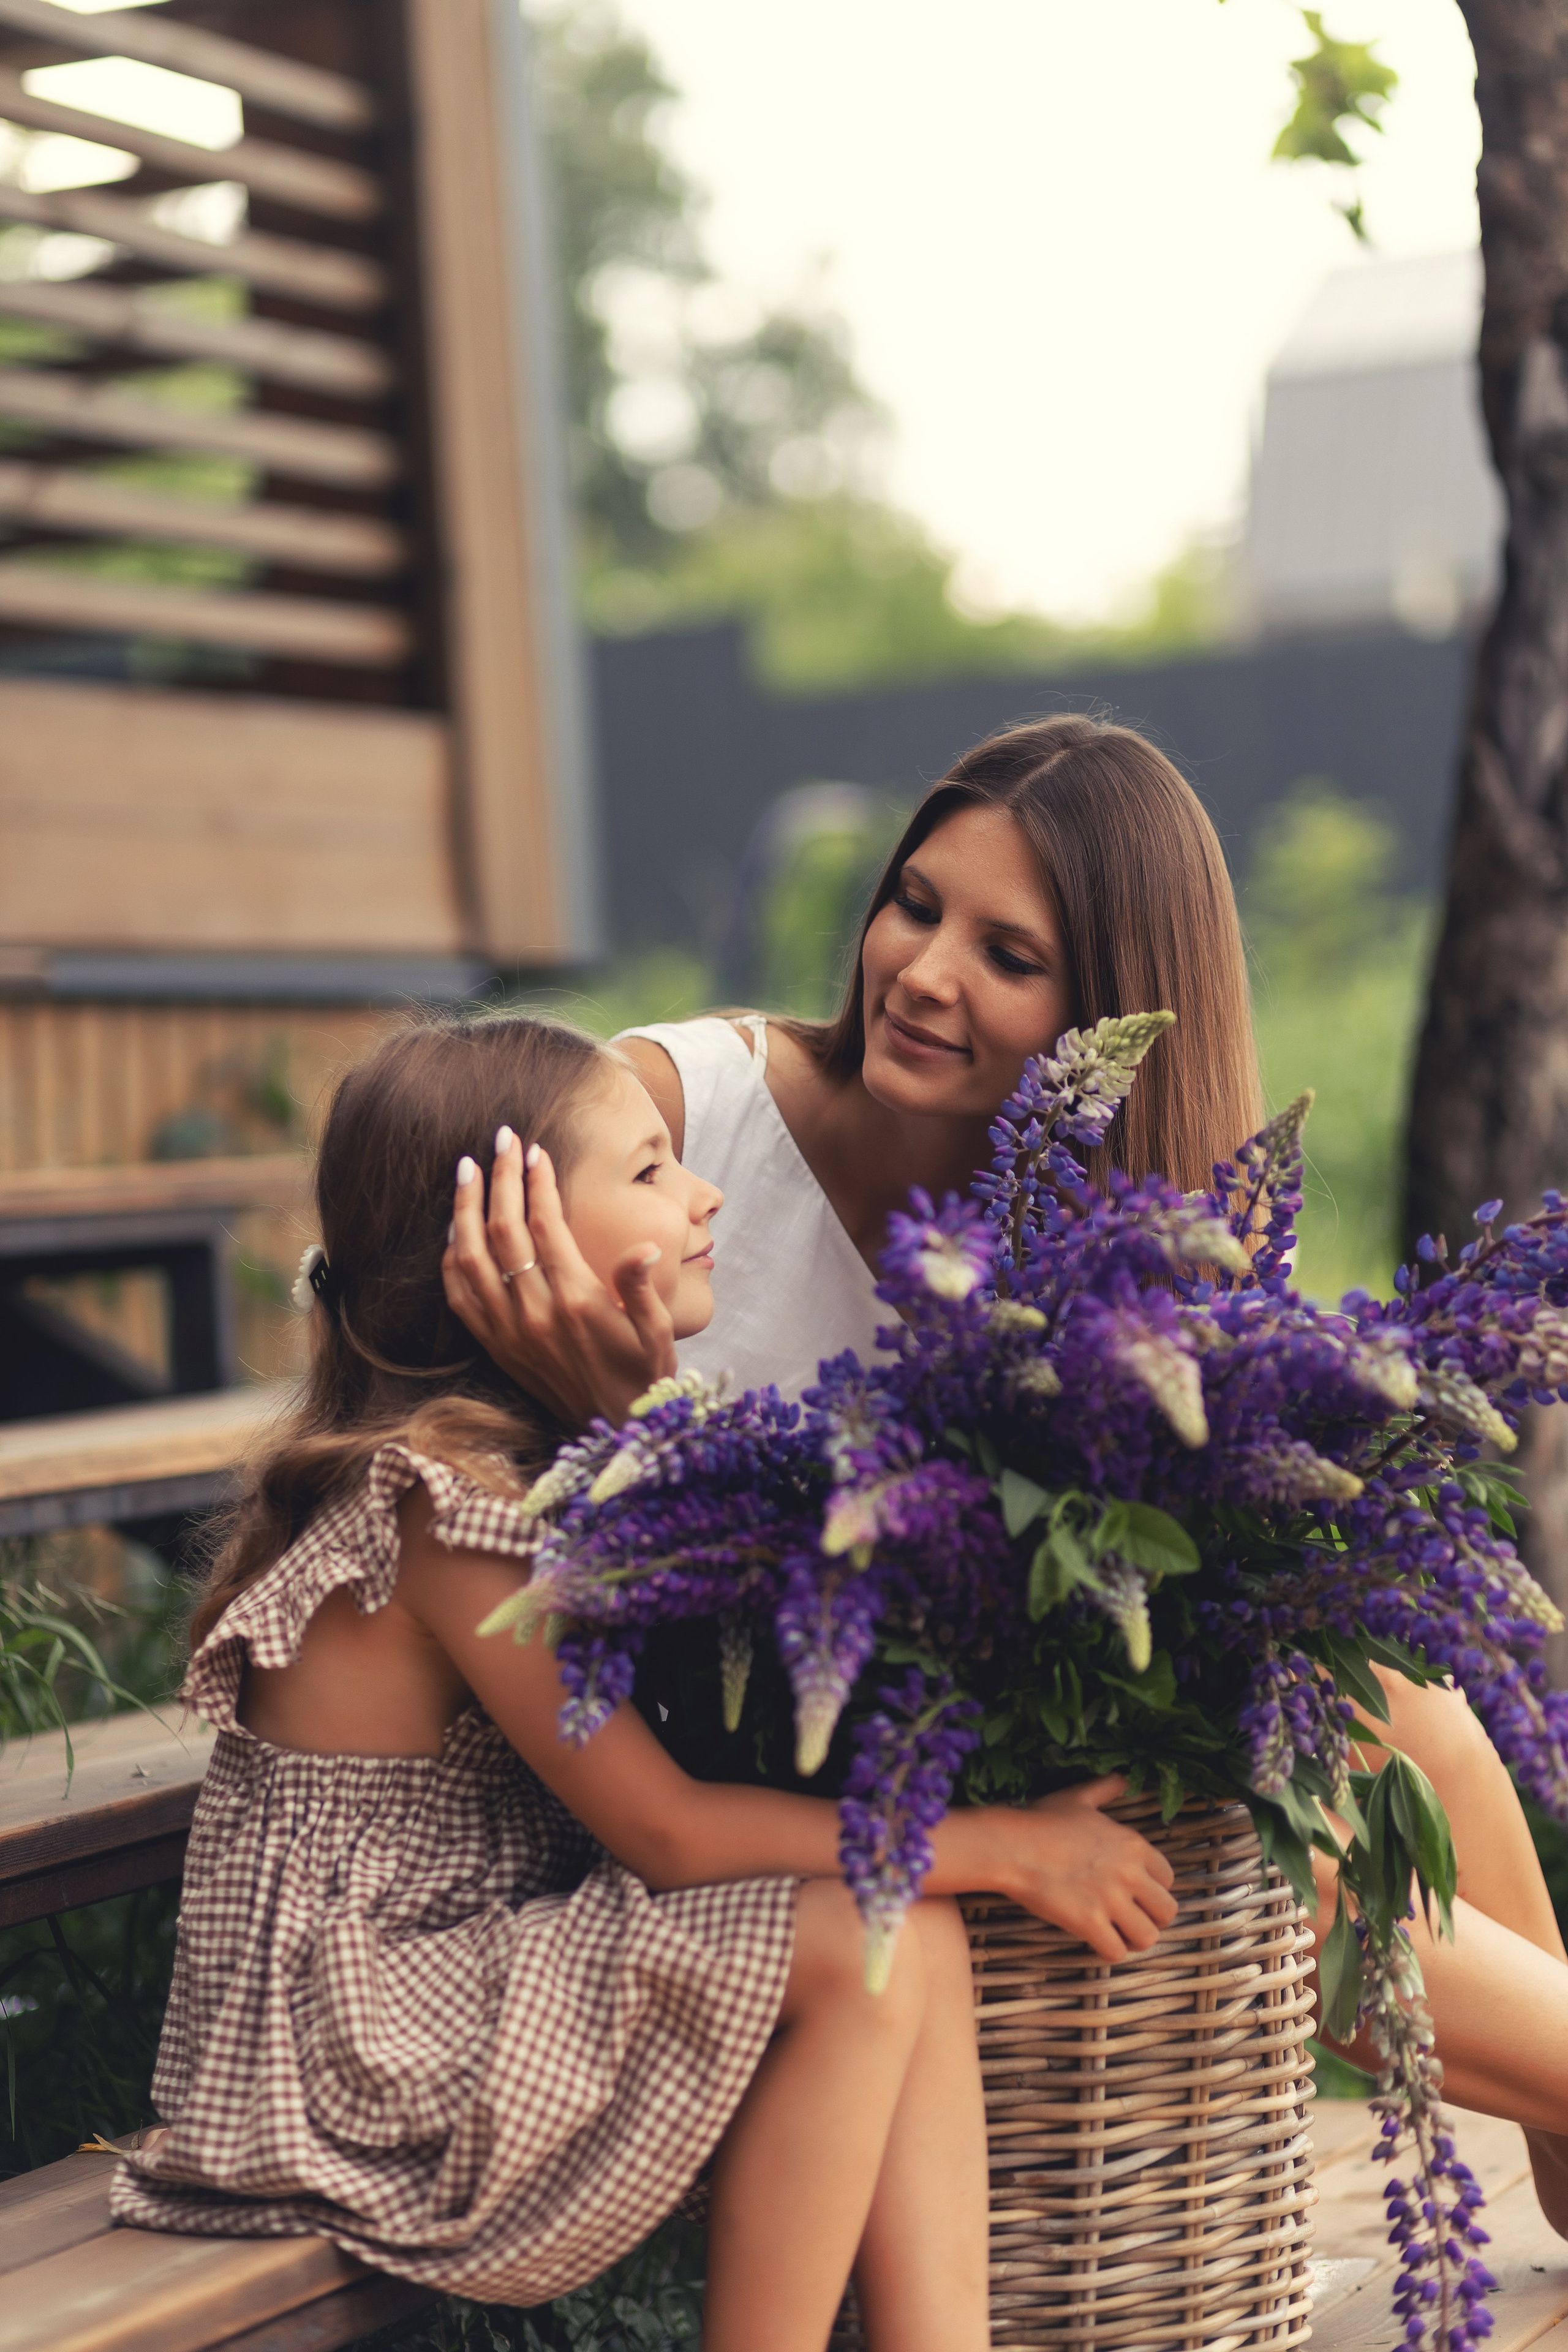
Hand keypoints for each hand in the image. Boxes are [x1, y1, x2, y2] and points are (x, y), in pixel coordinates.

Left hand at [442, 1127, 677, 1427]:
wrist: (615, 1433)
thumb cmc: (643, 1377)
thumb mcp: (658, 1335)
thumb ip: (643, 1288)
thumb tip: (647, 1246)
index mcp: (577, 1301)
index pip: (545, 1225)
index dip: (537, 1182)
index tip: (536, 1150)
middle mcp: (535, 1313)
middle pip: (503, 1230)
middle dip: (500, 1178)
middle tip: (500, 1140)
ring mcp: (509, 1331)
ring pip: (471, 1258)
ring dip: (464, 1210)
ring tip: (467, 1171)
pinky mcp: (496, 1347)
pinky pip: (460, 1296)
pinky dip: (451, 1258)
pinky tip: (455, 1231)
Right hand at [986, 1776, 1178, 1961]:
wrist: (1011, 1846)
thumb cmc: (1041, 1820)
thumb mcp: (1079, 1797)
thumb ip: (1106, 1787)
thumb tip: (1123, 1778)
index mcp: (1133, 1844)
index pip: (1168, 1879)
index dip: (1154, 1889)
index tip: (1136, 1892)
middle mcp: (1130, 1873)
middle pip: (1167, 1912)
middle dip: (1151, 1918)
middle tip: (1130, 1918)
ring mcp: (1111, 1900)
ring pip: (1147, 1937)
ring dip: (1132, 1939)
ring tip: (1116, 1933)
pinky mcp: (1090, 1923)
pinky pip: (1116, 1952)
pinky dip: (1108, 1951)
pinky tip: (1096, 1941)